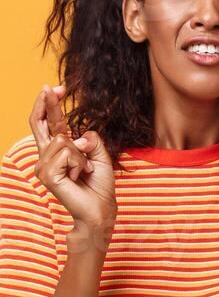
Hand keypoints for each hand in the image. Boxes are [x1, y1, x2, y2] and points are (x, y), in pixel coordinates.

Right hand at [28, 85, 114, 236]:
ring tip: (85, 170)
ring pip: (62, 140)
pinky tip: (80, 175)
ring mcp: (43, 166)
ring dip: (81, 153)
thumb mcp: (100, 156)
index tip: (56, 88)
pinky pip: (66, 153)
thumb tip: (80, 135)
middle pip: (40, 124)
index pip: (49, 124)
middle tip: (50, 87)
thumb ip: (91, 140)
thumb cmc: (99, 185)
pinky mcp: (46, 175)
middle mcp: (46, 156)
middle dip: (46, 104)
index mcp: (58, 151)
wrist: (100, 209)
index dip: (49, 105)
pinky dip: (80, 162)